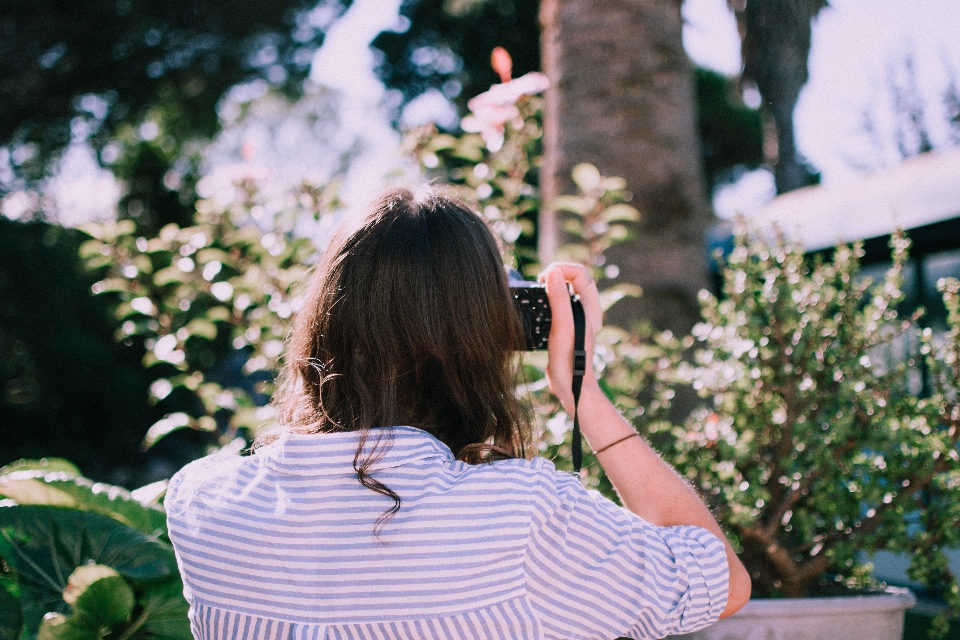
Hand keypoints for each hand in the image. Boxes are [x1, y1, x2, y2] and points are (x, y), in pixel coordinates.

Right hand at [539, 263, 602, 413]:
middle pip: (573, 278)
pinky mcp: (565, 326)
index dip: (562, 269)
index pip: (580, 273)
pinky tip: (538, 308)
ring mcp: (576, 318)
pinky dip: (547, 299)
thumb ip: (559, 298)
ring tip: (538, 291)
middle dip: (556, 274)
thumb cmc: (569, 358)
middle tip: (540, 282)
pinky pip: (557, 304)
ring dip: (551, 285)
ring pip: (565, 290)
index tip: (545, 278)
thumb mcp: (562, 325)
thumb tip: (553, 272)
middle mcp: (585, 310)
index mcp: (590, 306)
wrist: (569, 385)